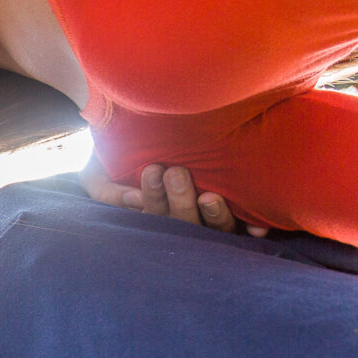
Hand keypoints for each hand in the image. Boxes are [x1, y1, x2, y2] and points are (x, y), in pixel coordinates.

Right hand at [79, 157, 266, 235]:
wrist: (151, 129)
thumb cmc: (123, 152)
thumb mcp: (99, 170)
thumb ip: (105, 189)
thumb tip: (134, 199)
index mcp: (154, 211)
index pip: (155, 215)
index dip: (153, 198)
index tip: (152, 170)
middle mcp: (184, 217)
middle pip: (185, 222)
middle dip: (179, 201)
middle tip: (176, 173)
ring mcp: (213, 218)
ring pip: (217, 228)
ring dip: (214, 216)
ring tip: (210, 196)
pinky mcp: (242, 215)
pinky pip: (250, 227)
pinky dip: (254, 228)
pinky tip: (259, 226)